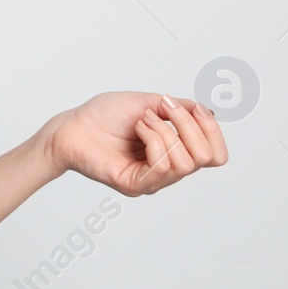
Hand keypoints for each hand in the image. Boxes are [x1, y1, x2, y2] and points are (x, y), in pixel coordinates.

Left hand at [44, 91, 227, 196]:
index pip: (215, 155)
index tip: (193, 107)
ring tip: (142, 120)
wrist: (72, 125)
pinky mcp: (135, 185)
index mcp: (174, 152)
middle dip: (190, 127)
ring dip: (165, 131)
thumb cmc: (104, 114)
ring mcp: (152, 180)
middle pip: (206, 159)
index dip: (212, 130)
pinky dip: (154, 140)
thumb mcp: (148, 103)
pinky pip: (161, 167)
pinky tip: (138, 129)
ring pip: (185, 163)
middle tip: (164, 109)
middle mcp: (167, 169)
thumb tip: (209, 113)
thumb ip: (179, 110)